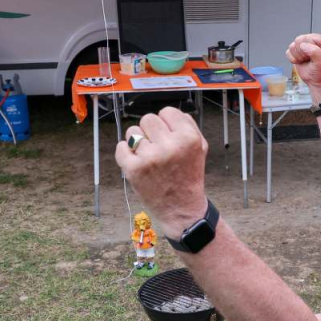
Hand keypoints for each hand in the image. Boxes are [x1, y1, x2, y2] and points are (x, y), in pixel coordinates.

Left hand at [114, 107, 208, 236]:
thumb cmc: (189, 176)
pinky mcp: (134, 169)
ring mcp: (150, 158)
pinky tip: (136, 162)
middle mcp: (170, 146)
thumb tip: (167, 113)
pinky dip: (125, 153)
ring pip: (132, 131)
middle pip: (148, 119)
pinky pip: (120, 147)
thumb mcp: (200, 147)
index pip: (167, 112)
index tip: (168, 137)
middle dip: (151, 131)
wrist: (181, 209)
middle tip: (157, 148)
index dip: (166, 123)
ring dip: (137, 141)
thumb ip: (187, 125)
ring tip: (148, 156)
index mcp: (188, 138)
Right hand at [285, 33, 320, 93]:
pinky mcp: (296, 50)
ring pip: (292, 46)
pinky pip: (288, 51)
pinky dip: (293, 59)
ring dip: (297, 57)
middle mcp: (313, 40)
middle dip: (302, 53)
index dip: (308, 49)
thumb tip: (304, 45)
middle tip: (308, 59)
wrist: (315, 81)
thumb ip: (315, 52)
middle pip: (299, 40)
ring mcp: (304, 44)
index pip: (308, 38)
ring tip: (305, 60)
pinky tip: (301, 61)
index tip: (313, 57)